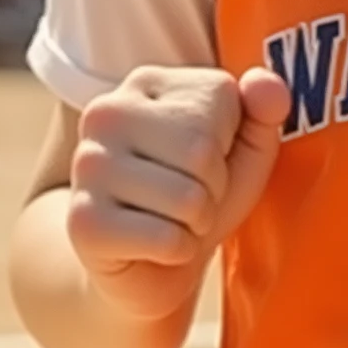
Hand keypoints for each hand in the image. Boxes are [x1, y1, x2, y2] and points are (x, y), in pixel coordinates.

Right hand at [67, 65, 288, 321]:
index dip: (228, 142)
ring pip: (186, 198)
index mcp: (146, 83)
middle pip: (200, 150)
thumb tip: (264, 83)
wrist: (151, 265)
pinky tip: (154, 246)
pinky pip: (166, 240)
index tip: (206, 161)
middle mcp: (106, 114)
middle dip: (213, 187)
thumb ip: (266, 108)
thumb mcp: (248, 148)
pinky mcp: (81, 221)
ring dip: (196, 222)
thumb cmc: (202, 195)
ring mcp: (87, 166)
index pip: (221, 99)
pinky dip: (177, 251)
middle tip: (189, 198)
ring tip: (172, 219)